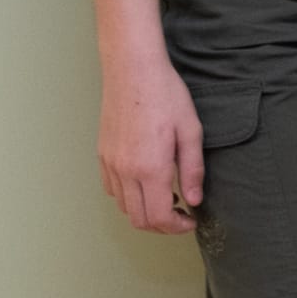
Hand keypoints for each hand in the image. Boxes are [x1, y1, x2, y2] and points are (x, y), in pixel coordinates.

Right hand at [97, 51, 203, 233]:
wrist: (133, 71)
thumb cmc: (166, 95)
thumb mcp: (190, 130)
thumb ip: (192, 169)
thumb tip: (194, 200)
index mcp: (151, 168)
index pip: (159, 217)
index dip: (176, 227)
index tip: (190, 220)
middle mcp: (126, 171)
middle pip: (138, 219)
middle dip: (162, 225)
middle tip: (181, 214)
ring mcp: (111, 164)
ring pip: (124, 207)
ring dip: (145, 211)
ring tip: (167, 197)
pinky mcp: (102, 156)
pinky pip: (112, 189)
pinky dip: (128, 197)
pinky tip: (145, 183)